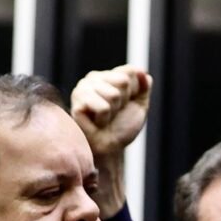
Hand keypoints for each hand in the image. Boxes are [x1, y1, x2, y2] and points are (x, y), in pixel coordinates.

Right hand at [70, 65, 150, 216]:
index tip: (124, 105)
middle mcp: (93, 78)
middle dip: (123, 102)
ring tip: (103, 119)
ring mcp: (83, 88)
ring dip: (113, 112)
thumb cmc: (121, 128)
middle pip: (123, 81)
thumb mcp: (139, 105)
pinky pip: (103, 107)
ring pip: (113, 94)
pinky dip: (104, 119)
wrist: (109, 149)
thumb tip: (143, 72)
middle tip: (113, 114)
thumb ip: (143, 86)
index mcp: (108, 76)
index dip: (134, 92)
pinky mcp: (77, 102)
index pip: (130, 71)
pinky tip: (95, 123)